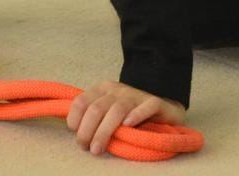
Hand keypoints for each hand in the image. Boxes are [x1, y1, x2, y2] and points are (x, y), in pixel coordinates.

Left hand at [66, 80, 185, 155]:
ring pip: (117, 109)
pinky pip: (146, 107)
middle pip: (97, 108)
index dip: (75, 121)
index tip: (78, 137)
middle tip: (88, 148)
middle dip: (87, 131)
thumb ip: (93, 119)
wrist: (163, 113)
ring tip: (98, 149)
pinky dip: (136, 116)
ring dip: (104, 131)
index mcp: (103, 89)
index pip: (81, 101)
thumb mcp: (107, 114)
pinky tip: (127, 127)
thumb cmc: (129, 118)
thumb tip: (76, 133)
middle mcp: (118, 90)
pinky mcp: (155, 103)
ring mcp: (137, 95)